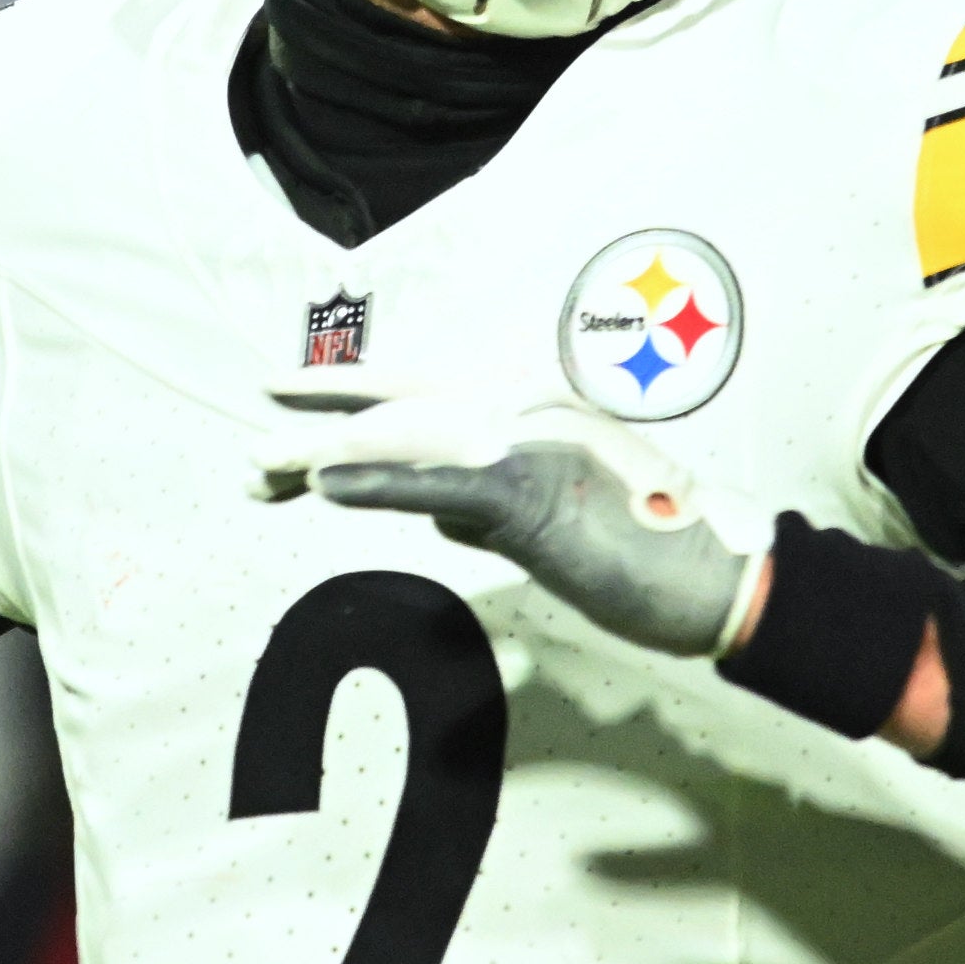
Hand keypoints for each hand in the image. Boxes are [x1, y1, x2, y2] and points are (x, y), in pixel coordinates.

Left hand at [264, 388, 763, 659]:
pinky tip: (326, 487)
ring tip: (262, 464)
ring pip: (402, 443)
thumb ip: (485, 506)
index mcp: (520, 415)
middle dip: (318, 424)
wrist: (710, 572)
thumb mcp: (547, 521)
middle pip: (396, 412)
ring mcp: (522, 448)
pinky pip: (436, 488)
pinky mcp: (526, 493)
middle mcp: (517, 414)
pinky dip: (378, 487)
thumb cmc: (639, 546)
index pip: (415, 393)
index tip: (281, 391)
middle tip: (254, 443)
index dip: (344, 392)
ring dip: (325, 456)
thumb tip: (433, 509)